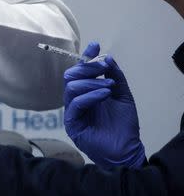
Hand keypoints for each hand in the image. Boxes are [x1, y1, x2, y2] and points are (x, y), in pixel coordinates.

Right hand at [63, 42, 145, 168]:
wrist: (125, 148)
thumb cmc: (123, 125)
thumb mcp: (122, 95)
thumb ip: (116, 77)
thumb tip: (108, 58)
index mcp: (86, 92)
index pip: (80, 71)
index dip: (86, 57)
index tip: (96, 46)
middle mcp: (76, 99)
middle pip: (70, 76)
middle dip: (87, 69)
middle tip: (103, 68)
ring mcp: (72, 111)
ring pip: (71, 87)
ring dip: (91, 82)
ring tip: (108, 86)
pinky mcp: (71, 122)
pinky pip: (76, 103)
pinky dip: (90, 95)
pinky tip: (104, 94)